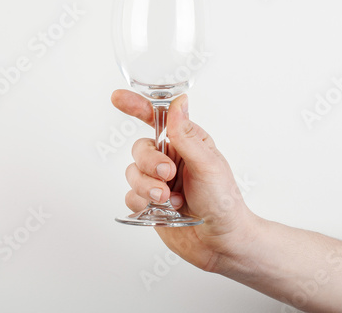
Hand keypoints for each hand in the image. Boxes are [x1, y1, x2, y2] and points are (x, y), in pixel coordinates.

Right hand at [111, 89, 260, 272]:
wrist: (220, 242)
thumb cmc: (224, 202)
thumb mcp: (207, 165)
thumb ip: (187, 136)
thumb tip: (179, 102)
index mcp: (187, 142)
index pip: (158, 119)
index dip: (136, 106)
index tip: (118, 98)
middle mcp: (170, 159)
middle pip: (140, 148)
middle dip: (150, 163)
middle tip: (168, 175)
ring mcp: (158, 181)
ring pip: (132, 173)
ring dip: (148, 187)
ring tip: (170, 199)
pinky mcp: (149, 202)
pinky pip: (130, 196)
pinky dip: (144, 203)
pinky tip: (166, 210)